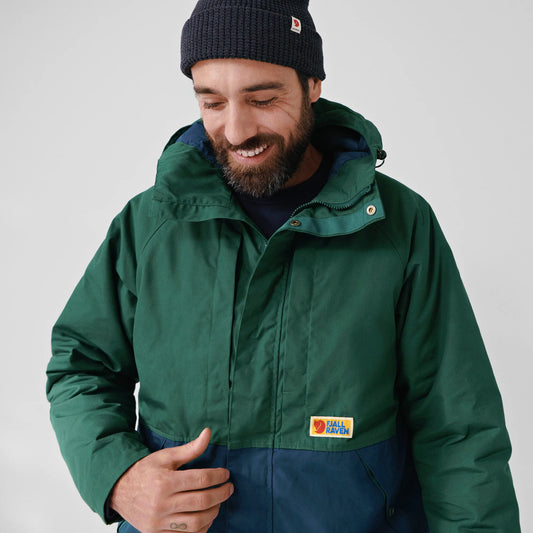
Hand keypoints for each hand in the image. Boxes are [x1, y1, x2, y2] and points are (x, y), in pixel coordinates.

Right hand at [110, 428, 232, 532]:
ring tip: (219, 502)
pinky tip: (206, 518)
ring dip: (213, 513)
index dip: (218, 476)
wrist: (119, 490)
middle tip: (229, 488)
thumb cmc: (145, 470)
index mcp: (165, 482)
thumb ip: (189, 449)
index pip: (200, 479)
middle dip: (221, 494)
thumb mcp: (166, 456)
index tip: (226, 473)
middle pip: (201, 502)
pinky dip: (200, 529)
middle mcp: (162, 504)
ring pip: (195, 523)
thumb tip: (208, 433)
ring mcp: (159, 522)